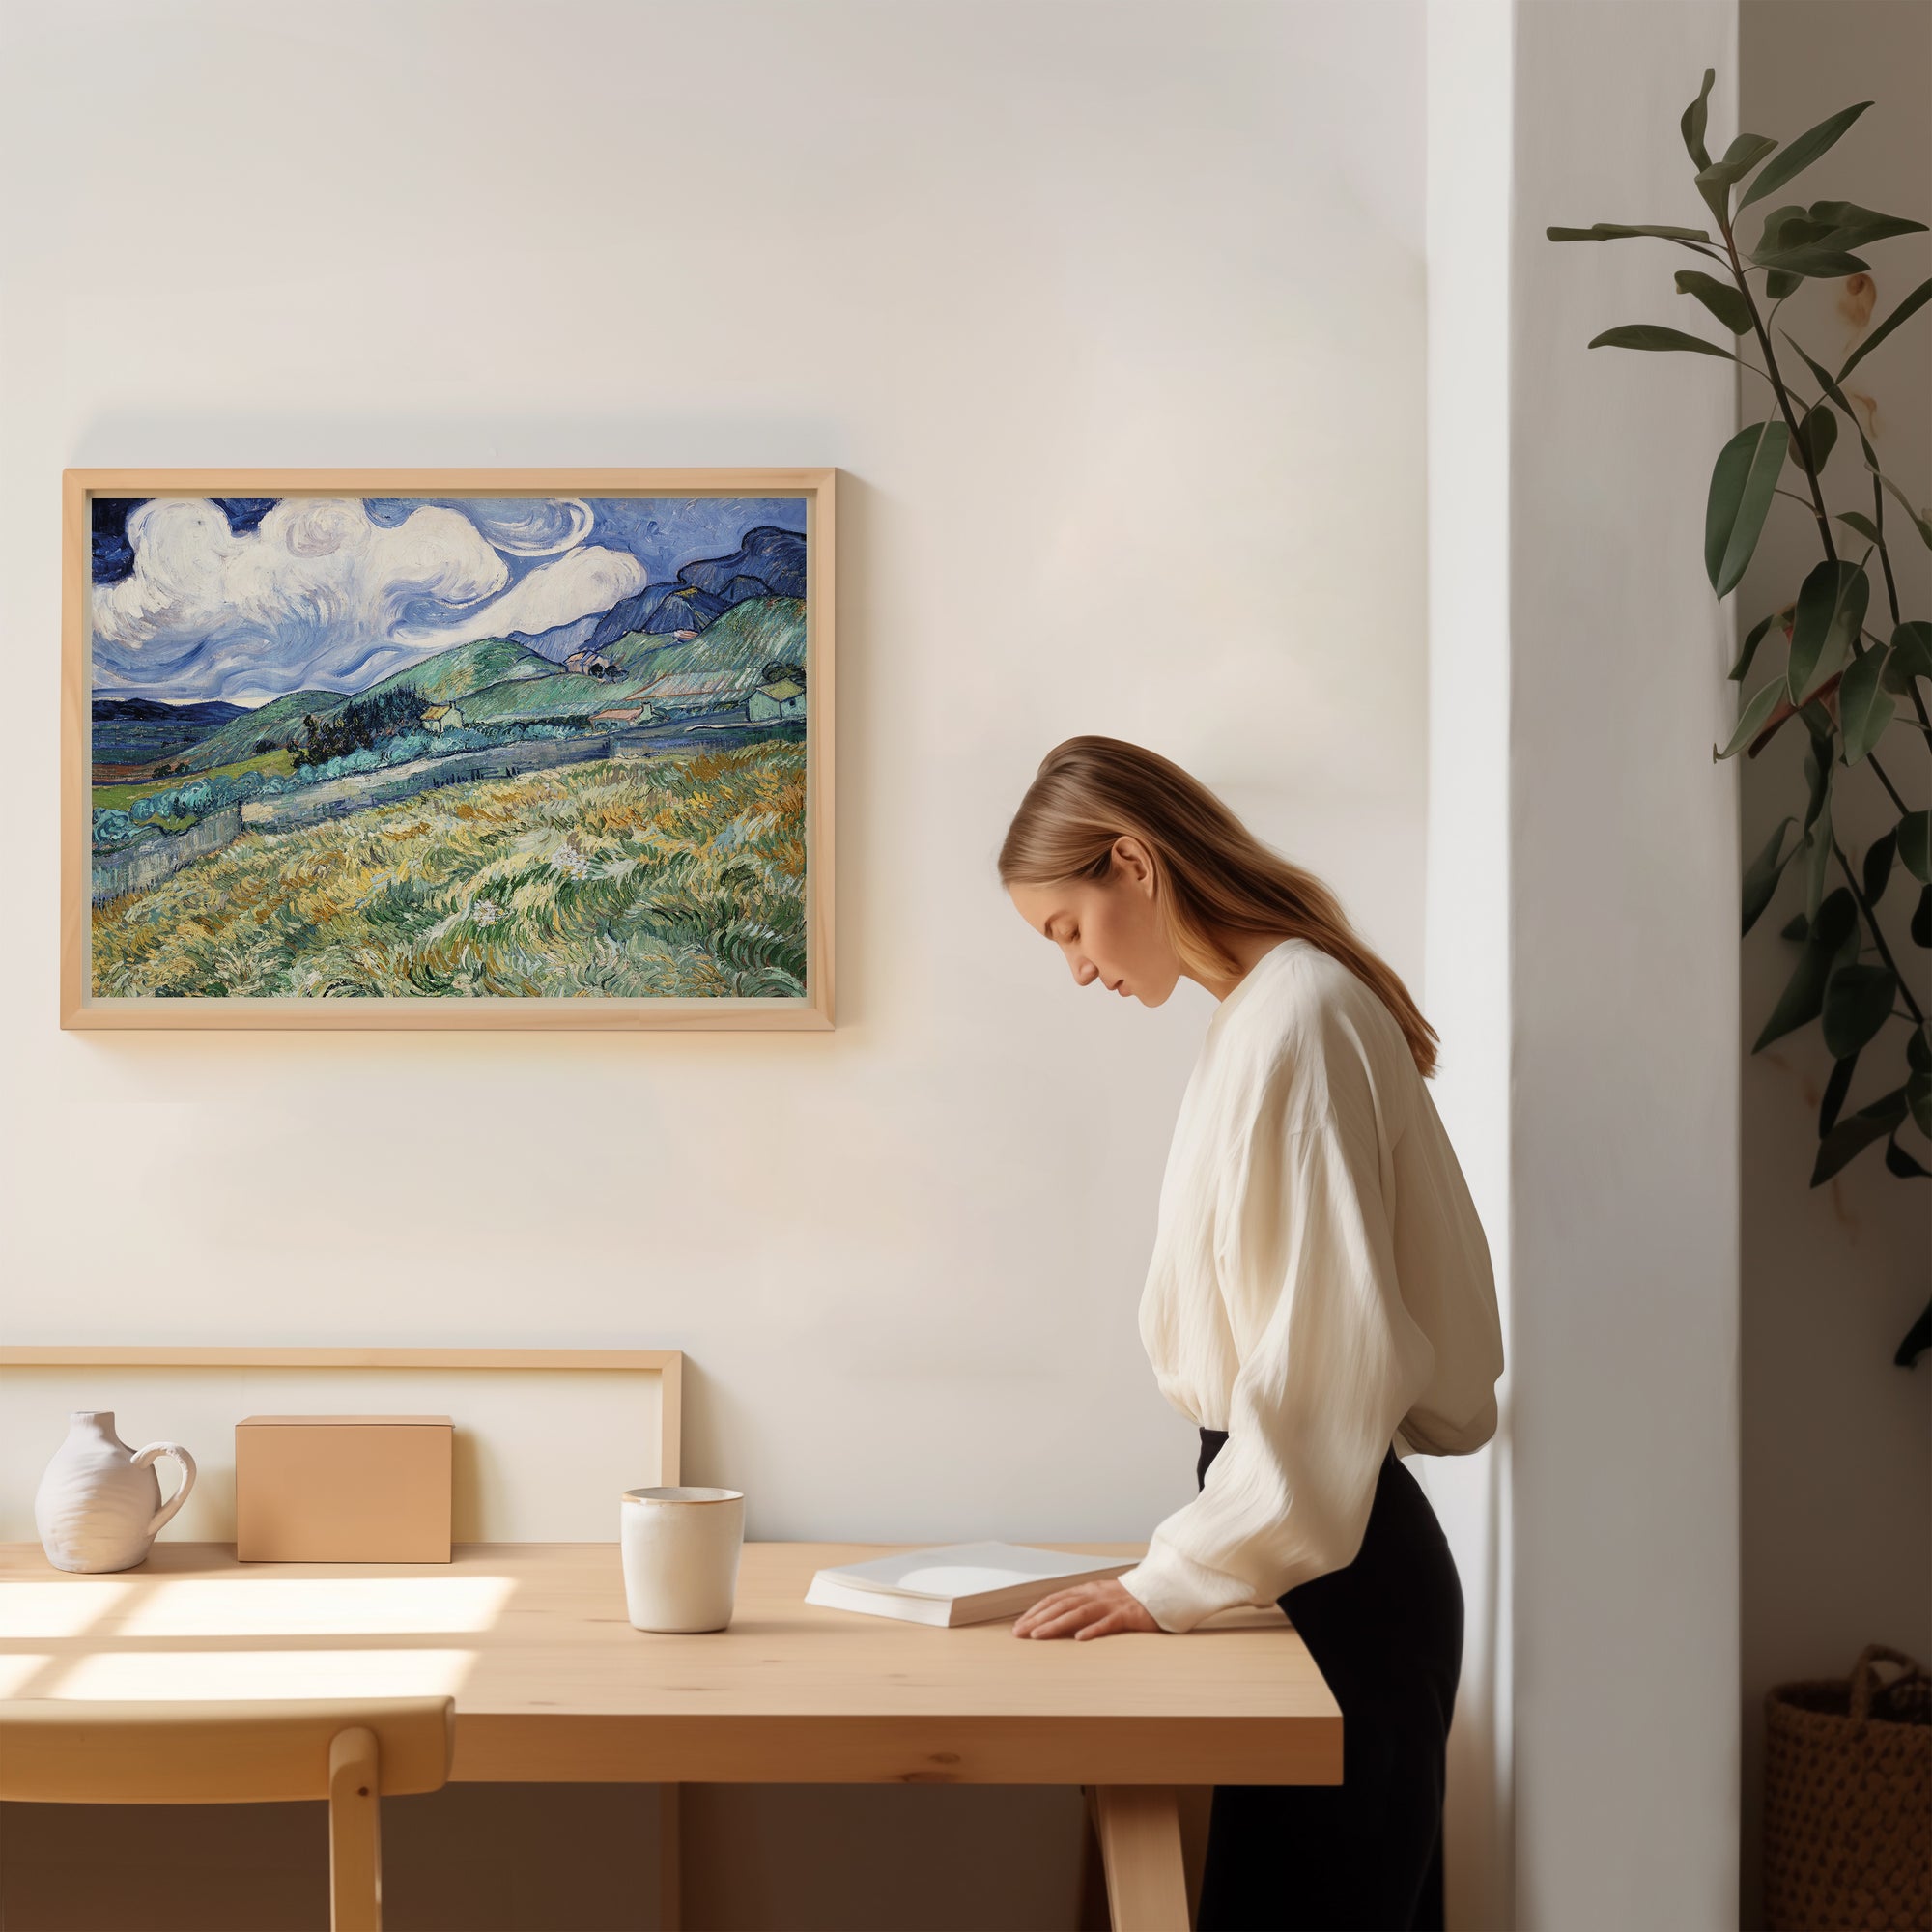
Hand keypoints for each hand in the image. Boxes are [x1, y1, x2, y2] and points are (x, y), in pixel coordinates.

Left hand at [1011, 1577, 1162, 1639]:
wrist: (1162, 1590)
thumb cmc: (1131, 1599)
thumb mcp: (1103, 1599)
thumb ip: (1084, 1606)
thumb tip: (1060, 1621)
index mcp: (1088, 1591)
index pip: (1056, 1599)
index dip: (1036, 1611)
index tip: (1020, 1625)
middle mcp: (1096, 1595)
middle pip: (1061, 1605)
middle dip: (1038, 1619)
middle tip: (1019, 1633)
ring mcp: (1111, 1604)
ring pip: (1079, 1613)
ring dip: (1056, 1624)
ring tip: (1038, 1636)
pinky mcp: (1127, 1615)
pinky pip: (1108, 1623)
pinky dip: (1093, 1630)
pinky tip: (1079, 1639)